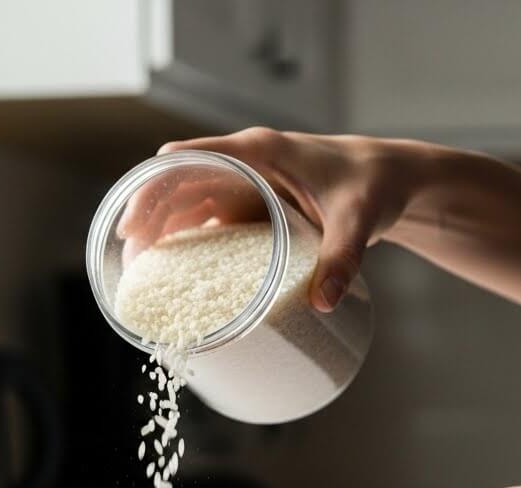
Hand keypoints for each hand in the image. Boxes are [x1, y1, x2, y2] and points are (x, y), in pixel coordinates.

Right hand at [116, 128, 428, 311]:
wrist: (392, 181)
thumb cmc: (373, 187)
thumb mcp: (358, 221)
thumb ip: (342, 259)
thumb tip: (324, 302)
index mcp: (259, 151)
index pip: (190, 158)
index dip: (155, 187)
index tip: (134, 222)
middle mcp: (245, 163)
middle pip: (177, 182)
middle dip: (148, 214)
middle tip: (128, 253)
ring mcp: (246, 185)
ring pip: (186, 202)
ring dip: (160, 228)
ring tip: (138, 267)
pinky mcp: (252, 206)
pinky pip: (206, 219)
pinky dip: (184, 238)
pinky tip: (169, 268)